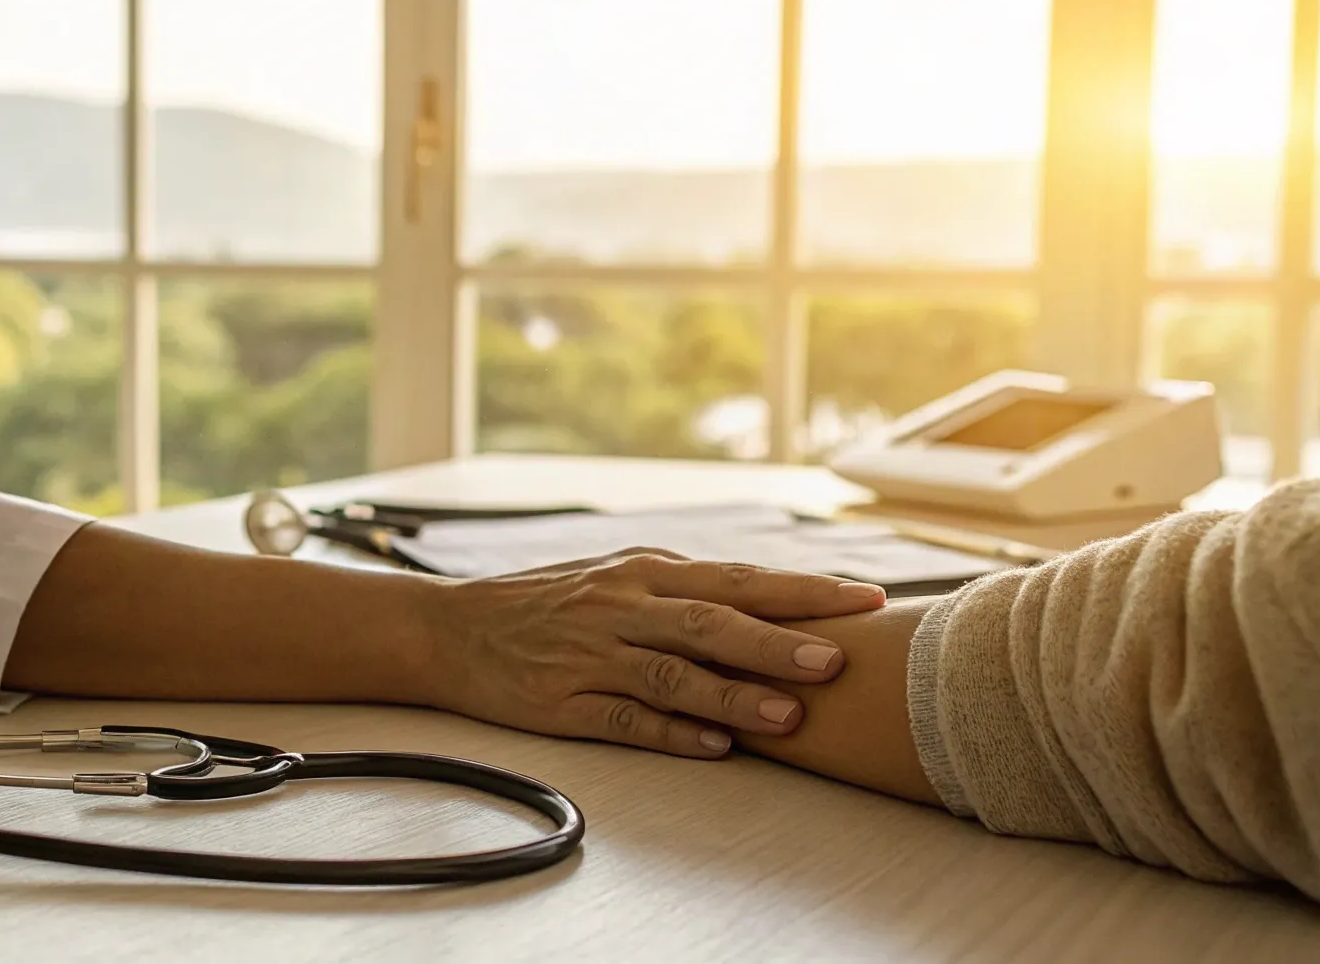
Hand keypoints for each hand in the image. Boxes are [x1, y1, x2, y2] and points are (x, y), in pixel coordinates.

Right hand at [418, 550, 885, 757]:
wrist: (452, 629)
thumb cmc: (550, 604)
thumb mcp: (618, 576)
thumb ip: (686, 588)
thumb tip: (773, 600)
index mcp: (645, 571)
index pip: (738, 578)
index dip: (803, 590)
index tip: (867, 599)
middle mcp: (623, 607)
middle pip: (712, 621)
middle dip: (777, 639)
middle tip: (837, 657)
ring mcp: (592, 655)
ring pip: (673, 673)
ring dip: (733, 694)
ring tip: (788, 715)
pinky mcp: (563, 702)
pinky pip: (624, 718)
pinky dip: (671, 732)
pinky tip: (714, 747)